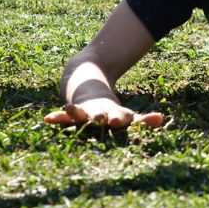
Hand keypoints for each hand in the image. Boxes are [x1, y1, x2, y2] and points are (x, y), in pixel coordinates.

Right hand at [44, 98, 162, 128]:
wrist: (89, 86)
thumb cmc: (111, 111)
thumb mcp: (128, 115)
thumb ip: (144, 121)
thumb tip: (161, 119)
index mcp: (116, 115)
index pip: (121, 118)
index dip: (121, 118)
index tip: (119, 120)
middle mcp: (100, 113)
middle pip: (101, 115)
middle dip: (101, 117)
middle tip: (100, 118)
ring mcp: (86, 112)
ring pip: (81, 114)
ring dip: (76, 113)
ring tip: (68, 108)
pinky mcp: (73, 113)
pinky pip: (64, 117)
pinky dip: (57, 116)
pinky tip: (47, 118)